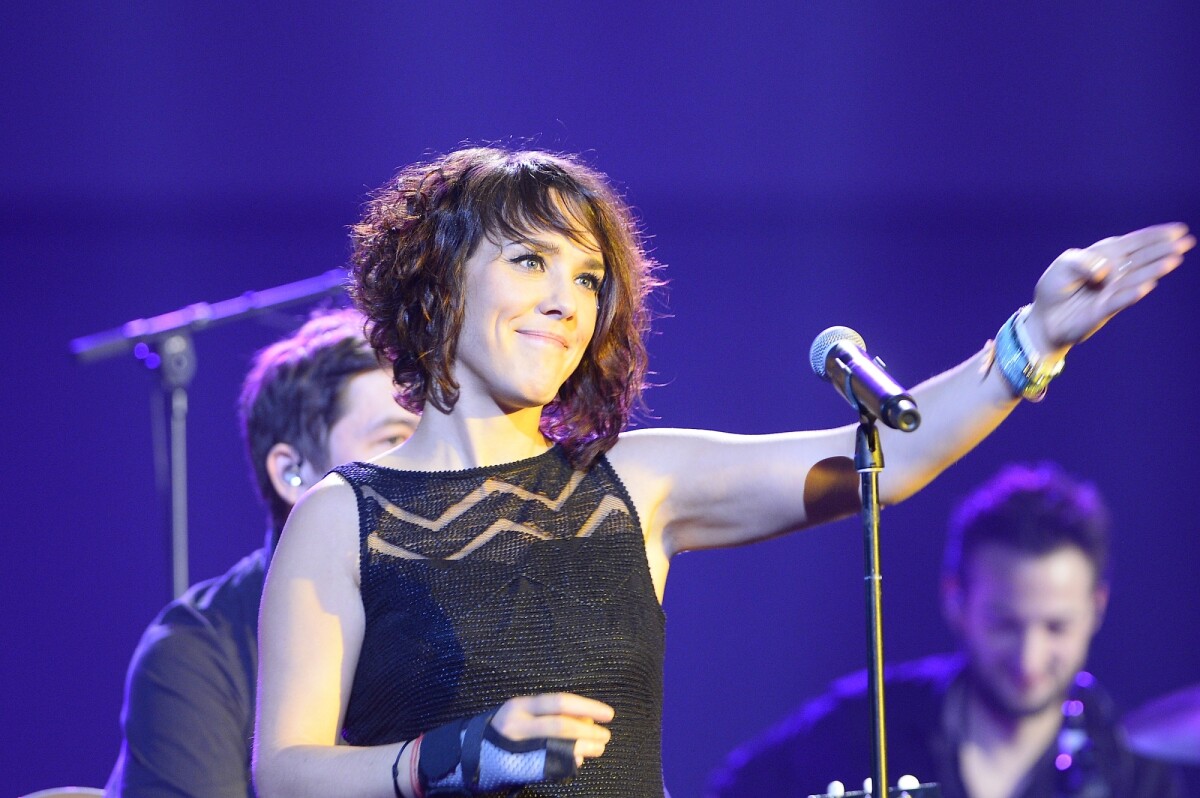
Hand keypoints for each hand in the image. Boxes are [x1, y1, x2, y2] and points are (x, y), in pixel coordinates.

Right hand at [491, 692, 613, 767]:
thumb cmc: (505, 729)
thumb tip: (586, 717)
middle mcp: (519, 725)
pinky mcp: (522, 768)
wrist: (472, 754)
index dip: (587, 707)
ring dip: (586, 747)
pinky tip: (580, 758)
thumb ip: (548, 713)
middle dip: (588, 730)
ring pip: (560, 747)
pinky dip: (571, 761)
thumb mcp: (522, 713)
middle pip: (561, 725)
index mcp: (521, 706)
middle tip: (606, 734)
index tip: (608, 714)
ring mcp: (520, 748)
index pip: (560, 702)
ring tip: (599, 747)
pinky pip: (554, 764)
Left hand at [1024, 223, 1192, 353]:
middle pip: (1142, 258)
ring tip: (1173, 260)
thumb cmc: (1056, 287)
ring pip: (1136, 278)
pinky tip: (1147, 286)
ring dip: (1154, 269)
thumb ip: (1082, 262)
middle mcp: (1115, 273)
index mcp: (1107, 256)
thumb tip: (1104, 270)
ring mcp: (1112, 292)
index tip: (1178, 229)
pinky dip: (1131, 294)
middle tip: (1186, 242)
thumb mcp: (1063, 266)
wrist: (1045, 317)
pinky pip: (1119, 301)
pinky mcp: (1104, 311)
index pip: (1134, 243)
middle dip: (1164, 249)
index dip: (1156, 236)